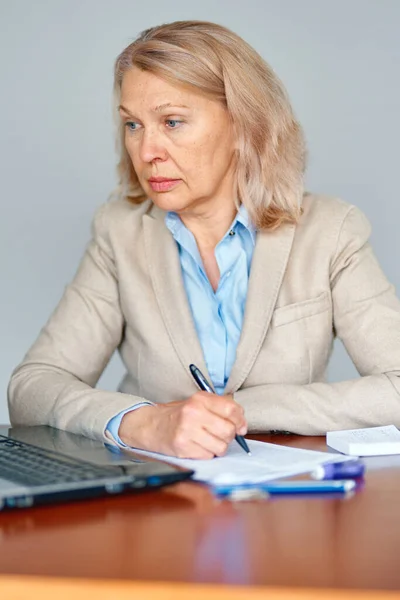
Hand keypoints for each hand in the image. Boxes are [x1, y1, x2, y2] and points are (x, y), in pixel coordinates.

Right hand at [119, 392, 247, 458]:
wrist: (152, 425)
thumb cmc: (180, 415)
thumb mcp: (199, 403)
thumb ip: (222, 408)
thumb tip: (242, 424)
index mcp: (200, 399)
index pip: (231, 409)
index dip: (240, 421)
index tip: (240, 427)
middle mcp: (193, 413)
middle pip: (228, 431)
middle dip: (229, 436)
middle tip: (220, 435)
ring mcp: (187, 431)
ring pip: (221, 447)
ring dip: (218, 447)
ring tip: (207, 441)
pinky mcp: (183, 448)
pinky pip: (208, 456)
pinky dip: (207, 454)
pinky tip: (198, 446)